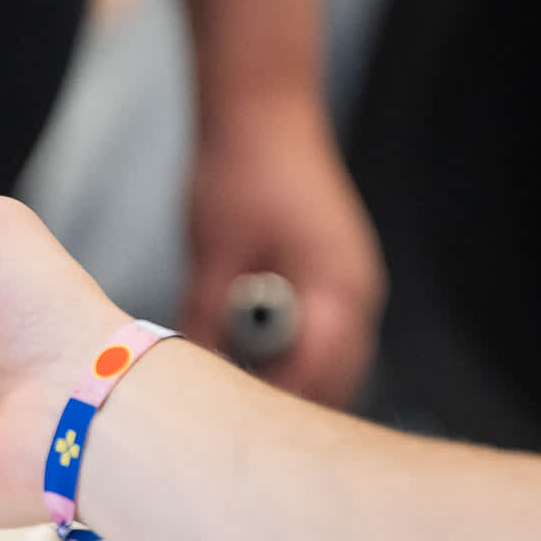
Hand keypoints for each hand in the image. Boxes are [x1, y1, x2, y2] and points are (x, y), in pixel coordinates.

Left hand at [181, 91, 383, 404]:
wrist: (262, 110)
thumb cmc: (238, 171)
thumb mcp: (211, 253)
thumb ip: (204, 320)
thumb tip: (181, 381)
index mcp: (339, 288)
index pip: (317, 377)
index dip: (268, 411)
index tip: (218, 430)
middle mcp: (358, 296)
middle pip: (330, 385)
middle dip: (279, 409)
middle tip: (219, 428)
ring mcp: (350, 291)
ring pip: (325, 370)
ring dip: (281, 385)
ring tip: (225, 401)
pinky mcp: (331, 284)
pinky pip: (316, 345)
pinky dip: (281, 360)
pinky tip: (237, 364)